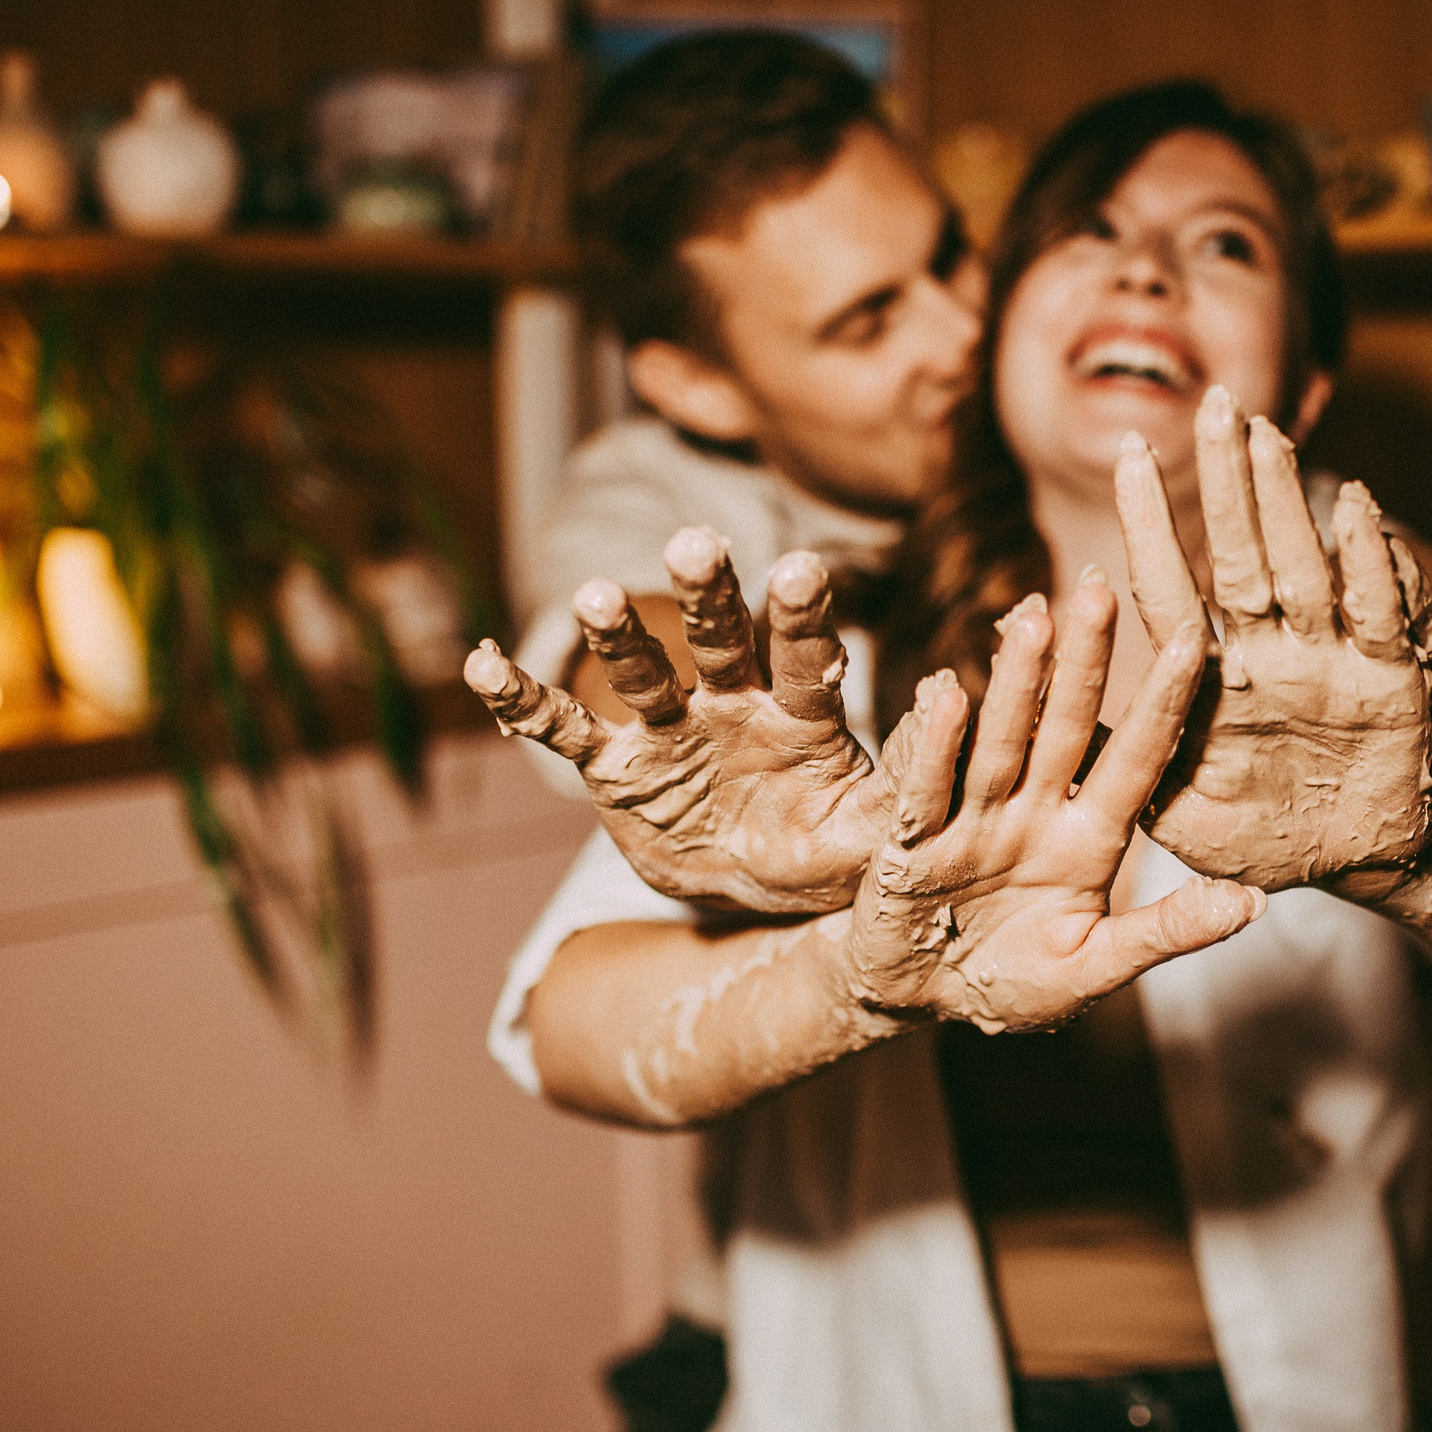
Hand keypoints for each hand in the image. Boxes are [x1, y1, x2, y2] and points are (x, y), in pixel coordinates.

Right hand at [465, 528, 887, 912]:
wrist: (758, 889)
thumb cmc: (825, 851)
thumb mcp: (872, 837)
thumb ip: (906, 787)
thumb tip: (949, 713)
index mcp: (804, 713)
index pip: (805, 654)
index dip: (801, 616)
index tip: (802, 568)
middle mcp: (734, 702)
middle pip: (720, 638)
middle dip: (708, 595)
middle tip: (699, 542)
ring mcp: (671, 729)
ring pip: (641, 670)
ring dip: (618, 634)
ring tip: (597, 594)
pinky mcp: (617, 766)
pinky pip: (564, 730)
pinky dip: (523, 701)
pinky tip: (482, 666)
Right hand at [843, 582, 1263, 1033]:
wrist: (919, 1001)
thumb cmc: (1013, 984)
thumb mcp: (1095, 967)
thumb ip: (1165, 933)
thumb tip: (1252, 904)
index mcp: (1090, 839)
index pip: (1134, 761)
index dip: (1161, 705)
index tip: (1195, 644)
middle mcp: (1035, 814)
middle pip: (1064, 728)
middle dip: (1082, 663)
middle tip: (1099, 592)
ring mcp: (973, 822)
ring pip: (1000, 743)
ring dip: (1014, 684)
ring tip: (1030, 620)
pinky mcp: (913, 846)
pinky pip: (927, 793)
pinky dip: (935, 749)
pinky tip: (944, 695)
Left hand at [1113, 387, 1431, 891]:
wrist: (1354, 869)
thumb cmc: (1260, 840)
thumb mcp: (1178, 815)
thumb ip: (1123, 764)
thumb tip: (1058, 720)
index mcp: (1211, 682)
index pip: (1169, 591)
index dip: (1151, 527)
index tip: (1125, 456)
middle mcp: (1269, 655)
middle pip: (1240, 557)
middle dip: (1227, 483)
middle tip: (1213, 404)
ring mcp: (1328, 661)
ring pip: (1303, 567)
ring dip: (1286, 503)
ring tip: (1266, 435)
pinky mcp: (1389, 683)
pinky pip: (1379, 615)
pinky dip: (1372, 562)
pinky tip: (1355, 505)